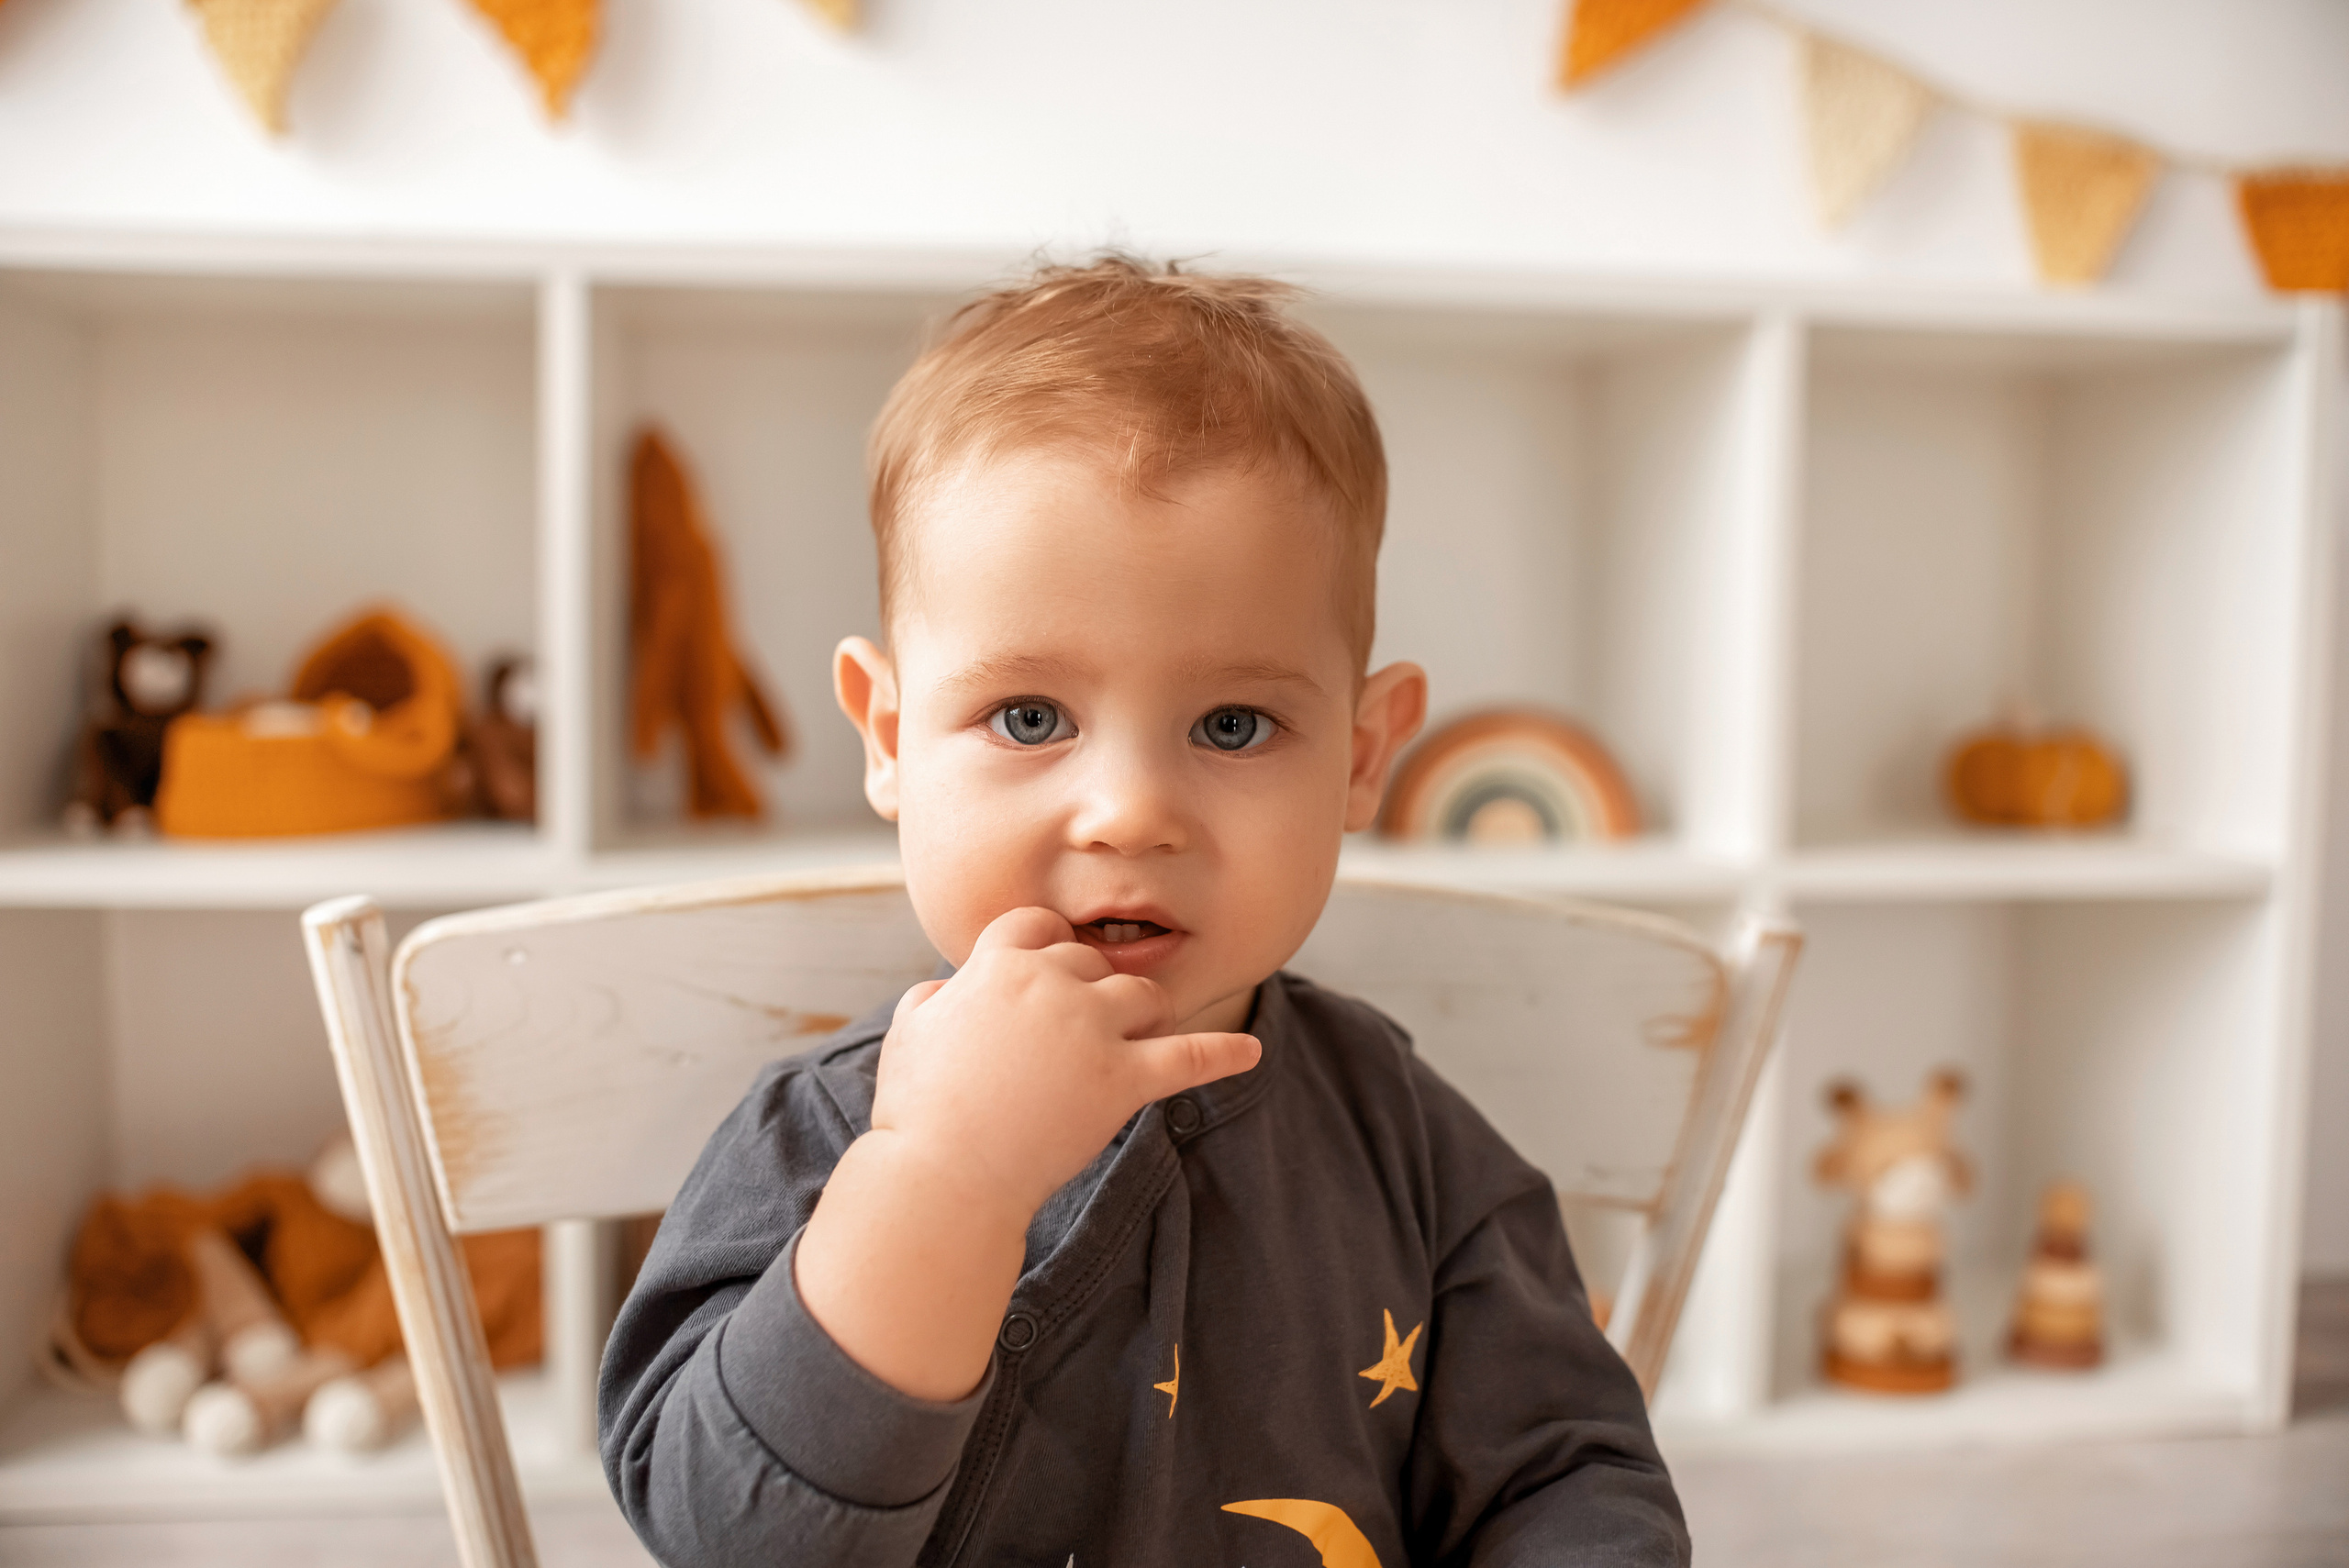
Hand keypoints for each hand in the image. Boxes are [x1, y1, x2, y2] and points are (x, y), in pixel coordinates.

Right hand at [869, 907, 1262, 1225]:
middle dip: (1088, 991)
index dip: (1045, 950)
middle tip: (1072, 1037)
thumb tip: (949, 990)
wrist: (944, 1177)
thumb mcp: (909, 1031)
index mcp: (1000, 963)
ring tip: (1137, 1038)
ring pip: (1143, 995)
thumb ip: (936, 996)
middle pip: (1092, 962)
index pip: (1041, 927)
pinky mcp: (1123, 1080)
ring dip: (1144, 1012)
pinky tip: (1251, 1053)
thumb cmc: (917, 1111)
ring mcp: (1092, 1029)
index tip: (1046, 976)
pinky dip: (1223, 1055)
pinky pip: (1189, 1057)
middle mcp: (1052, 983)